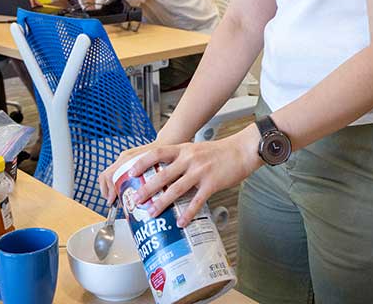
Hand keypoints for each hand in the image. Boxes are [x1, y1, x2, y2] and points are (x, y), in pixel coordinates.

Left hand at [101, 126, 262, 226]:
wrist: (242, 150)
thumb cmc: (219, 151)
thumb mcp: (196, 149)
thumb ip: (181, 159)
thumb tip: (166, 174)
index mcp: (183, 149)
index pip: (157, 153)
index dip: (142, 163)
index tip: (130, 172)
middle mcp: (189, 159)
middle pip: (162, 175)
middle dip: (147, 189)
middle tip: (136, 200)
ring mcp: (200, 171)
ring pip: (176, 189)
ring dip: (162, 203)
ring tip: (152, 213)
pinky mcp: (212, 183)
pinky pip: (197, 201)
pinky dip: (188, 213)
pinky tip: (181, 222)